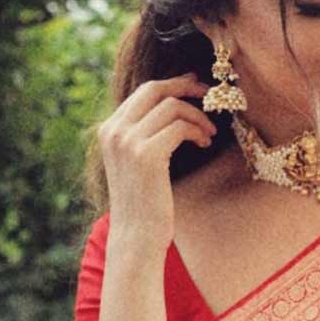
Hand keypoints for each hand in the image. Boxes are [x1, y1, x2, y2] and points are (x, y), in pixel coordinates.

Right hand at [97, 72, 216, 256]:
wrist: (135, 236)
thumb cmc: (143, 201)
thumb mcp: (137, 161)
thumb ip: (145, 132)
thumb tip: (173, 102)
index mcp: (109, 130)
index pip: (144, 91)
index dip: (173, 84)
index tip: (195, 86)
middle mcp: (113, 131)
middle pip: (155, 89)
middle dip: (187, 86)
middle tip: (210, 95)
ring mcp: (127, 141)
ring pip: (172, 106)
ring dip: (197, 116)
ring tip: (208, 134)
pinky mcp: (146, 155)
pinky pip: (180, 126)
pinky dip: (197, 131)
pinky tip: (204, 143)